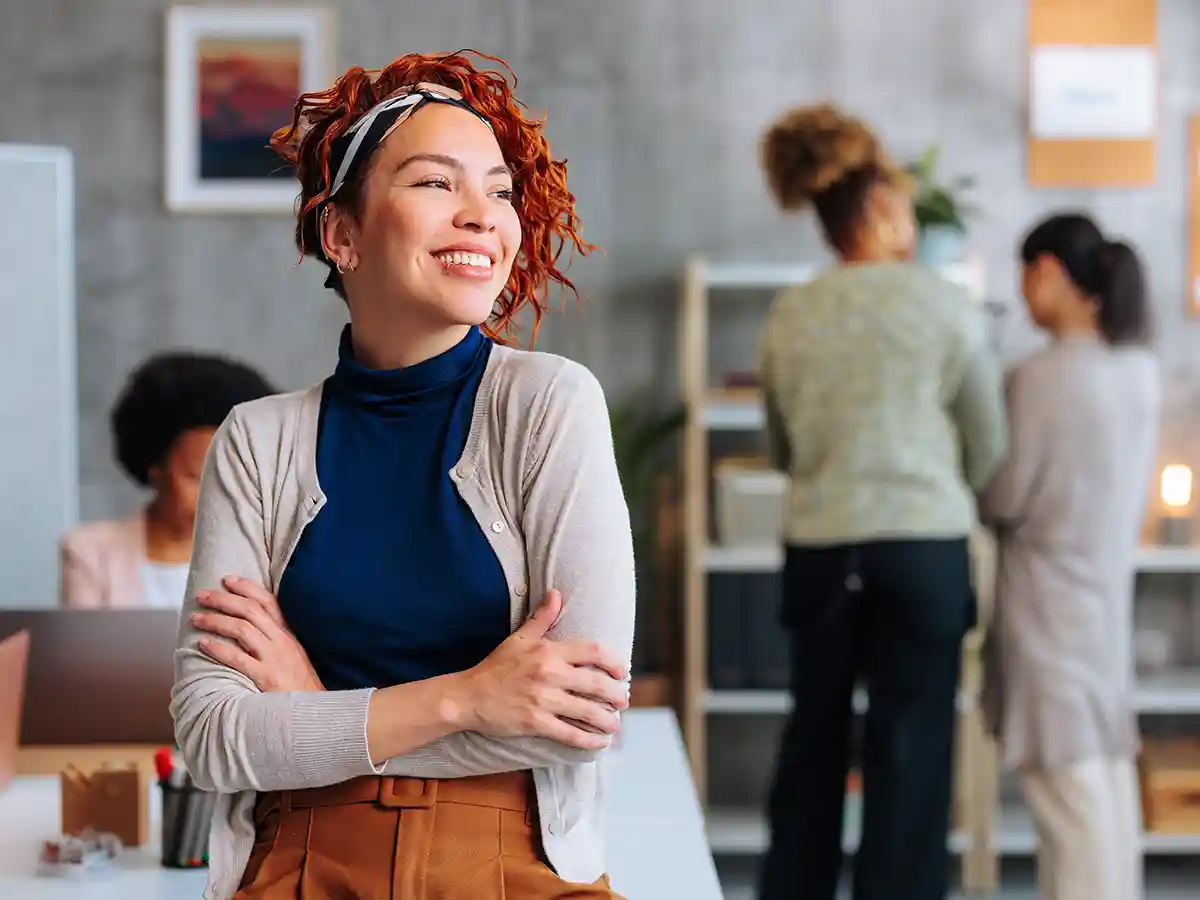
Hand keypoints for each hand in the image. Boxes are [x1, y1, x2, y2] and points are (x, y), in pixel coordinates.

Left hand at [191, 576, 323, 692]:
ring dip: (215, 621)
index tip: (227, 579)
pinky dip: (218, 649)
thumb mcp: (294, 655)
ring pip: (242, 629)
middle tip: (203, 595)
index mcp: (288, 634)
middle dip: (224, 599)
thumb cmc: (300, 685)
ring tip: (196, 618)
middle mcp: (281, 641)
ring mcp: (274, 658)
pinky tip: (203, 644)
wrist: (314, 710)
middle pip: (250, 610)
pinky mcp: (266, 677)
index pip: (268, 601)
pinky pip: (237, 658)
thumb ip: (275, 640)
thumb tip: (248, 627)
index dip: (247, 587)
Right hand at [459, 589, 630, 749]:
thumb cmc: (495, 666)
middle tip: (623, 701)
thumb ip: (542, 618)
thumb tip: (556, 594)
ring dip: (607, 720)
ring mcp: (543, 700)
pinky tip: (599, 743)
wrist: (468, 696)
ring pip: (587, 712)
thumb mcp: (518, 638)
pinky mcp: (536, 723)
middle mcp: (550, 674)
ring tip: (615, 725)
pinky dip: (589, 741)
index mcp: (548, 651)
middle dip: (616, 695)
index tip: (622, 671)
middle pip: (596, 684)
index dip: (614, 662)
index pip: (593, 651)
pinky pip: (570, 733)